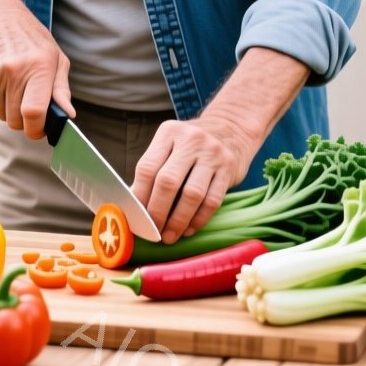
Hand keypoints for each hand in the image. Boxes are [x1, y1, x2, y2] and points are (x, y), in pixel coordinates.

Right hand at [0, 2, 73, 140]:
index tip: (40, 130)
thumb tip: (68, 116)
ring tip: (15, 86)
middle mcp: (14, 70)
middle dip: (25, 121)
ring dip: (10, 110)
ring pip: (2, 116)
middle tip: (29, 104)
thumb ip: (61, 90)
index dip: (36, 129)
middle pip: (16, 120)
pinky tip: (2, 81)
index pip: (33, 112)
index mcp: (39, 66)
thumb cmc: (33, 42)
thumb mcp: (56, 59)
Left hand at [131, 117, 256, 243]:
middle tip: (153, 232)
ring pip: (191, 195)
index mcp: (169, 132)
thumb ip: (154, 170)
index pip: (147, 168)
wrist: (232, 129)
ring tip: (169, 236)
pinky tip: (189, 229)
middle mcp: (191, 139)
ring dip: (178, 221)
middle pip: (168, 182)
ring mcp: (213, 153)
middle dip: (157, 212)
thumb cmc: (192, 145)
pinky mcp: (229, 168)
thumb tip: (133, 206)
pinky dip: (198, 220)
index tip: (136, 218)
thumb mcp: (171, 145)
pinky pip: (212, 201)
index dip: (139, 197)